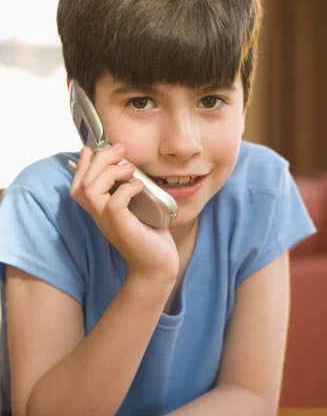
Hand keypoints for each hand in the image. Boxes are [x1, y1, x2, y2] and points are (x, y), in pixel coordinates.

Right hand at [70, 144, 178, 280]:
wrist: (158, 267)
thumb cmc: (151, 237)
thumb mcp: (140, 208)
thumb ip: (133, 191)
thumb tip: (136, 169)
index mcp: (101, 210)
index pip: (79, 186)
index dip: (82, 165)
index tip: (92, 148)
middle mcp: (100, 216)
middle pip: (82, 183)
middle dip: (99, 159)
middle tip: (120, 149)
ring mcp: (109, 223)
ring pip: (91, 191)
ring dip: (109, 172)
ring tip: (129, 168)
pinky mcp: (123, 229)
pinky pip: (114, 204)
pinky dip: (125, 189)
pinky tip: (138, 185)